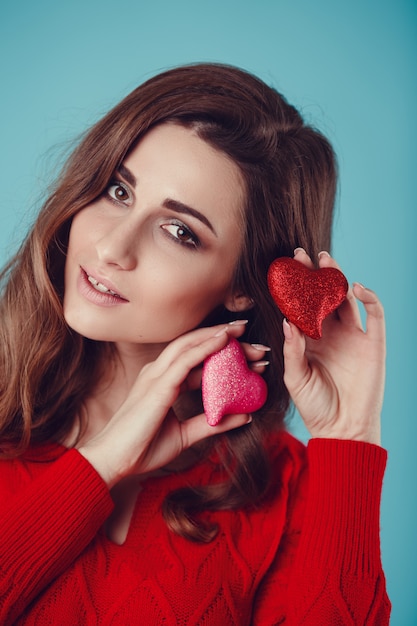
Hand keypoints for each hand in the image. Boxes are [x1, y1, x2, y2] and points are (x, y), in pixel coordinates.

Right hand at [78, 321, 263, 486]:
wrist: (114, 461)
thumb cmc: (142, 448)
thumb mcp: (185, 435)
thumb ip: (212, 423)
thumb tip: (244, 416)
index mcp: (163, 382)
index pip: (197, 360)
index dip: (223, 354)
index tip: (250, 354)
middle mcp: (159, 373)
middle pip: (195, 346)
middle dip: (225, 339)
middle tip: (254, 341)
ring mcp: (156, 376)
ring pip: (190, 345)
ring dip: (218, 336)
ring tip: (242, 328)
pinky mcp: (157, 385)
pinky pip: (185, 359)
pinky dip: (206, 346)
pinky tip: (224, 339)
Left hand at [282, 249, 384, 444]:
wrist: (342, 429)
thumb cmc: (315, 405)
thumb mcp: (296, 377)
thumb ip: (292, 349)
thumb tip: (286, 320)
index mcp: (310, 339)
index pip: (301, 306)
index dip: (294, 288)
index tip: (282, 268)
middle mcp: (331, 333)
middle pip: (323, 296)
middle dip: (313, 276)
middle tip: (301, 254)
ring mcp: (353, 336)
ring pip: (346, 300)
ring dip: (338, 280)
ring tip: (326, 261)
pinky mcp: (374, 344)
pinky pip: (375, 315)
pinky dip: (369, 298)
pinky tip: (356, 287)